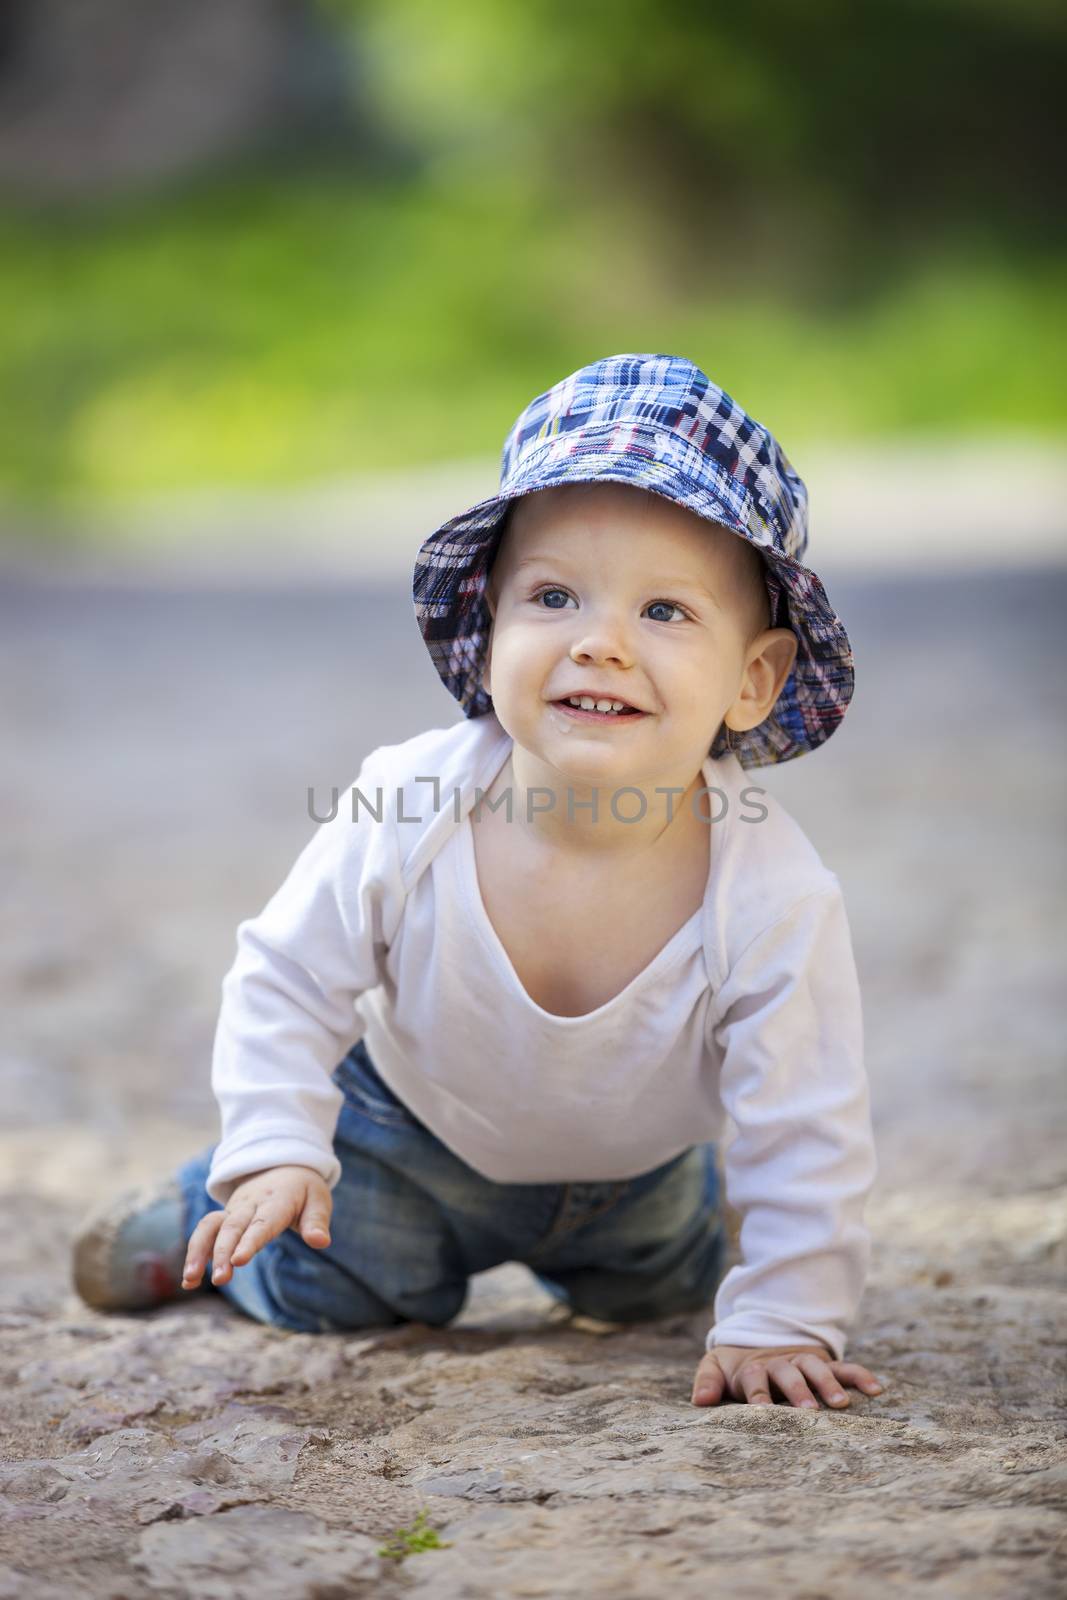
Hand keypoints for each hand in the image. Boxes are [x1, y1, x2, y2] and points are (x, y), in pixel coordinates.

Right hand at [181, 1165, 332, 1290]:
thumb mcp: (318, 1201)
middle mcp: (250, 1204)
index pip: (262, 1223)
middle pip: (232, 1227)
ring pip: (211, 1227)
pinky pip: (206, 1231)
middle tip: (219, 1280)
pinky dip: (195, 1252)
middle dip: (222, 1253)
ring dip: (198, 1252)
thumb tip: (321, 1243)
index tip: (238, 1260)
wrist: (284, 1165)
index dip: (250, 1241)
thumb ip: (317, 1223)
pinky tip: (189, 1280)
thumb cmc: (304, 1190)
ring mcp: (234, 1209)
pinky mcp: (224, 1216)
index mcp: (276, 1201)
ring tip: (190, 1280)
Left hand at [691, 1343, 884, 1408]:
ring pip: (817, 1369)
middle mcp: (781, 1364)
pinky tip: (877, 1389)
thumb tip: (699, 1401)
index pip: (755, 1379)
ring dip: (829, 1384)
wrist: (759, 1340)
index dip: (759, 1395)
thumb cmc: (735, 1367)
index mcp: (753, 1369)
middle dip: (798, 1391)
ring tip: (842, 1404)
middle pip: (789, 1374)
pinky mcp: (823, 1364)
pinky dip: (860, 1376)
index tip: (762, 1411)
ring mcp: (803, 1363)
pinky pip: (845, 1367)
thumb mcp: (715, 1367)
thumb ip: (706, 1381)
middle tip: (810, 1412)